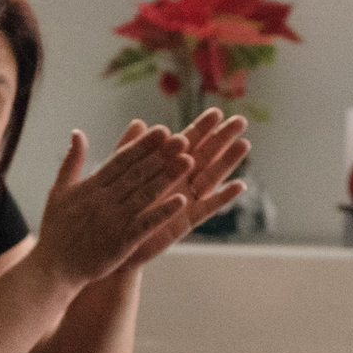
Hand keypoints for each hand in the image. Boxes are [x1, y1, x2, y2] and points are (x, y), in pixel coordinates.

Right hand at [30, 124, 196, 288]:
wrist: (53, 268)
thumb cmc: (56, 230)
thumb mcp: (59, 191)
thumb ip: (71, 162)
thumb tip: (78, 133)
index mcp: (90, 187)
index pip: (121, 160)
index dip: (143, 144)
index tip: (162, 131)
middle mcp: (103, 201)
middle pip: (137, 173)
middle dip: (161, 155)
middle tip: (183, 139)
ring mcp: (113, 221)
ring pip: (145, 194)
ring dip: (168, 177)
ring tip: (188, 161)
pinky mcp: (121, 242)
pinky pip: (145, 224)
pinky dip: (163, 212)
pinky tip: (181, 201)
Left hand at [112, 109, 250, 274]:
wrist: (108, 241)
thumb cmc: (115, 206)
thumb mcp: (119, 174)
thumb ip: (129, 149)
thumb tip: (138, 122)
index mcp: (164, 166)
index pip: (186, 142)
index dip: (201, 127)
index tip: (217, 111)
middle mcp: (178, 181)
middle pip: (205, 155)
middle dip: (222, 138)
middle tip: (240, 120)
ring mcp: (185, 200)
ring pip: (210, 177)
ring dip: (227, 162)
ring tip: (244, 144)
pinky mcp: (185, 221)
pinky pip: (207, 209)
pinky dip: (223, 197)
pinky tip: (239, 186)